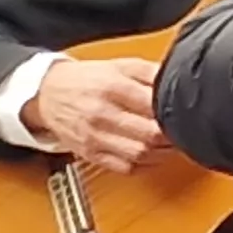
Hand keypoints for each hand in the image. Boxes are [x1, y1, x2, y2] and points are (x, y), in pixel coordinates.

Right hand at [24, 55, 170, 175]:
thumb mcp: (120, 65)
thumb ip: (150, 71)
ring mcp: (95, 137)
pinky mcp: (90, 154)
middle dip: (174, 135)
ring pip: (140, 154)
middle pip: (151, 134)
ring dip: (163, 152)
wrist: (46, 94)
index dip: (177, 112)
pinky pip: (125, 168)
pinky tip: (151, 155)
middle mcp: (102, 114)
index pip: (155, 106)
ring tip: (170, 143)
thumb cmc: (86, 80)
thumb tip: (177, 80)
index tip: (186, 112)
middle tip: (183, 130)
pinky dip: (144, 165)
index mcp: (113, 88)